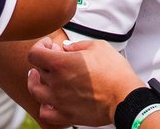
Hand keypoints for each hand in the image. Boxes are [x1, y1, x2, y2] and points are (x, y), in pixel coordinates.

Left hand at [26, 37, 144, 126]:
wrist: (125, 97)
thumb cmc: (114, 70)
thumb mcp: (98, 47)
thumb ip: (77, 45)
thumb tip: (66, 47)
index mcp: (61, 63)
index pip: (34, 53)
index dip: (40, 46)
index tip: (49, 44)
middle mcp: (56, 82)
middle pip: (38, 69)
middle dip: (44, 61)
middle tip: (54, 58)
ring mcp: (59, 101)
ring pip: (35, 91)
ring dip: (35, 82)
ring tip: (40, 78)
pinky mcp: (67, 115)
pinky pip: (46, 113)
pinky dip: (44, 106)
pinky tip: (49, 100)